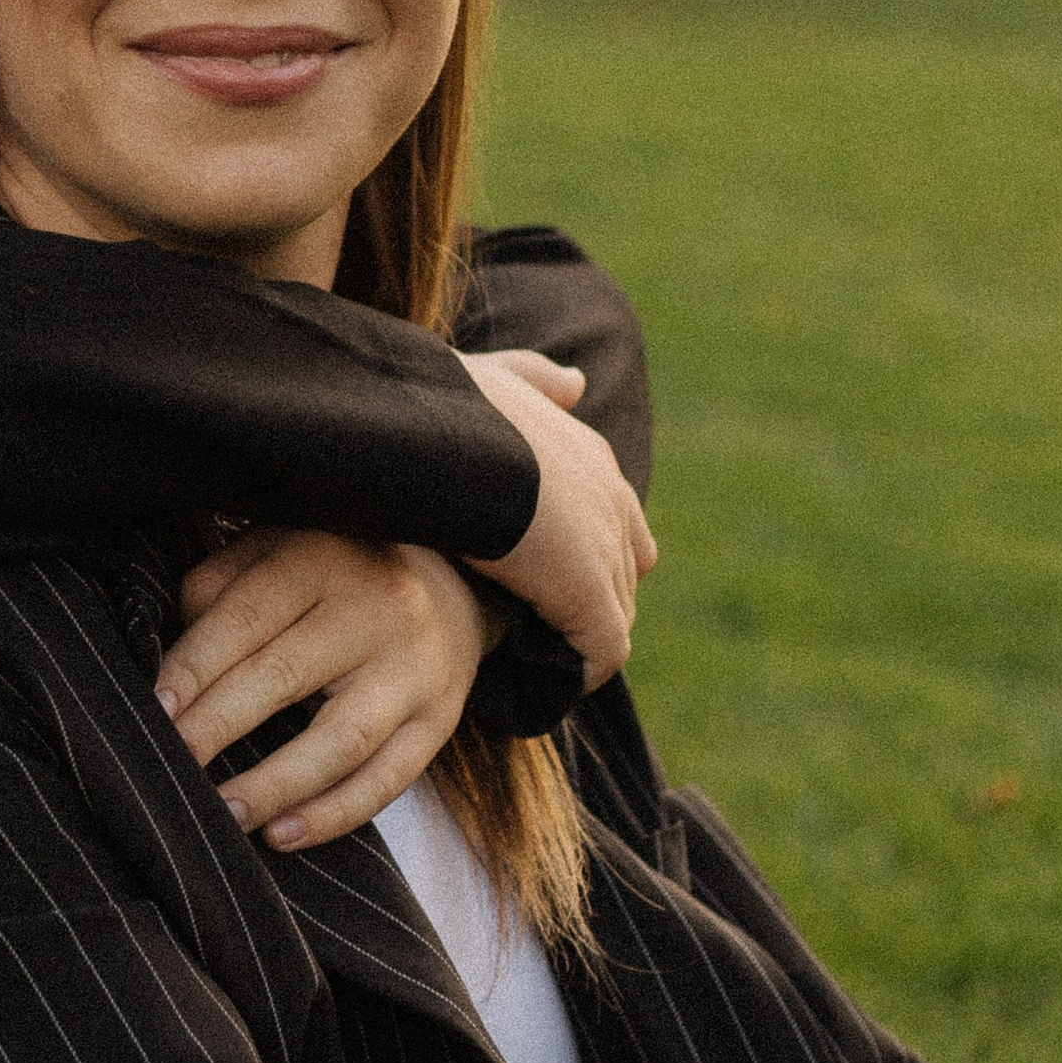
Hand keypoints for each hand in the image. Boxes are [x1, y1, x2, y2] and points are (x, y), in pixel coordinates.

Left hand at [155, 530, 494, 852]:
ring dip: (274, 786)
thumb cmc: (331, 573)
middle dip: (219, 726)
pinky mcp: (439, 721)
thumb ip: (218, 590)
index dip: (195, 666)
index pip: (246, 616)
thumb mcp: (274, 550)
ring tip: (221, 816)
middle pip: (285, 675)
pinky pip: (386, 780)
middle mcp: (376, 609)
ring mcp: (414, 670)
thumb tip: (172, 663)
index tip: (154, 710)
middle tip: (170, 764)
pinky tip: (280, 835)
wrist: (451, 585)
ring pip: (340, 740)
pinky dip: (332, 815)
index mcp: (322, 560)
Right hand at [460, 347, 656, 685]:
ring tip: (536, 663)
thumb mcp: (494, 377)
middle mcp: (612, 501)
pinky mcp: (589, 596)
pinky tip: (546, 685)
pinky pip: (603, 651)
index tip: (541, 575)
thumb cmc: (448, 408)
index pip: (616, 518)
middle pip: (623, 572)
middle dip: (587, 602)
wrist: (439, 439)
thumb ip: (536, 379)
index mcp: (590, 455)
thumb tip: (577, 383)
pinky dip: (581, 671)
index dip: (586, 553)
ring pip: (615, 615)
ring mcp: (606, 550)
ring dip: (580, 640)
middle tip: (535, 629)